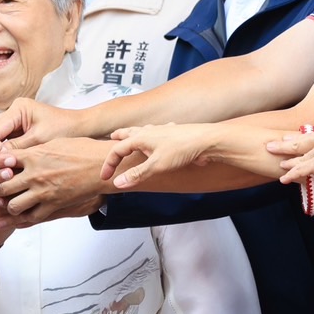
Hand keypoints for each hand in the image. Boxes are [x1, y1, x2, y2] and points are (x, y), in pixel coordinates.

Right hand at [0, 98, 82, 147]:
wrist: (83, 128)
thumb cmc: (66, 129)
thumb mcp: (40, 140)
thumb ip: (17, 148)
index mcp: (18, 108)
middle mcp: (14, 112)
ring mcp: (15, 122)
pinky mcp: (19, 132)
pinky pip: (5, 142)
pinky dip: (4, 154)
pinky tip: (3, 167)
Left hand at [0, 137, 111, 221]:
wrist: (101, 166)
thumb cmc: (81, 150)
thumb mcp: (53, 142)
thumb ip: (33, 149)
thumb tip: (18, 152)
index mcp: (33, 156)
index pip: (2, 162)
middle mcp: (35, 175)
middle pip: (2, 186)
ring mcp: (43, 192)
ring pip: (13, 205)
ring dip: (6, 205)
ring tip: (2, 203)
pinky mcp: (54, 205)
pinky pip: (31, 217)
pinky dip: (20, 220)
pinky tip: (12, 219)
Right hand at [100, 123, 219, 189]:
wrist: (206, 141)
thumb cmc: (182, 150)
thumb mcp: (156, 166)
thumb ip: (137, 175)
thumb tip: (118, 183)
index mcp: (141, 138)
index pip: (117, 150)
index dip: (110, 164)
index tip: (106, 177)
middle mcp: (149, 131)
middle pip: (128, 133)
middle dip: (119, 137)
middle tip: (111, 138)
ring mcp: (162, 131)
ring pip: (143, 130)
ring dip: (135, 134)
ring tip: (132, 137)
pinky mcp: (173, 134)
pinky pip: (158, 132)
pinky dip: (153, 134)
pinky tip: (159, 135)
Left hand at [274, 123, 313, 182]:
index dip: (303, 136)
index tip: (294, 136)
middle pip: (300, 141)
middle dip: (286, 143)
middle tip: (273, 144)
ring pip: (298, 156)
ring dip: (286, 159)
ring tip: (277, 161)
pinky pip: (301, 170)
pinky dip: (291, 174)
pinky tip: (283, 179)